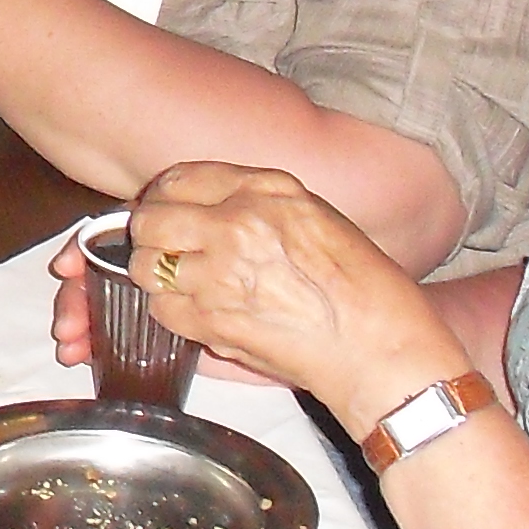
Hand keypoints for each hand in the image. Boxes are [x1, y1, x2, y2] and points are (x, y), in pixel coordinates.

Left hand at [122, 162, 462, 428]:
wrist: (381, 349)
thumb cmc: (364, 289)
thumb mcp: (317, 217)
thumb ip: (258, 205)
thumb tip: (210, 208)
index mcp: (264, 191)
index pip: (179, 179)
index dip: (163, 198)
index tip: (164, 210)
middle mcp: (236, 225)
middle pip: (150, 220)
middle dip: (150, 237)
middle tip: (164, 250)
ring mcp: (219, 274)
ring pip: (147, 267)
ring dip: (157, 278)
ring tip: (182, 286)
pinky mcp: (212, 321)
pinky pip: (162, 310)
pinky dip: (173, 314)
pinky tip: (199, 315)